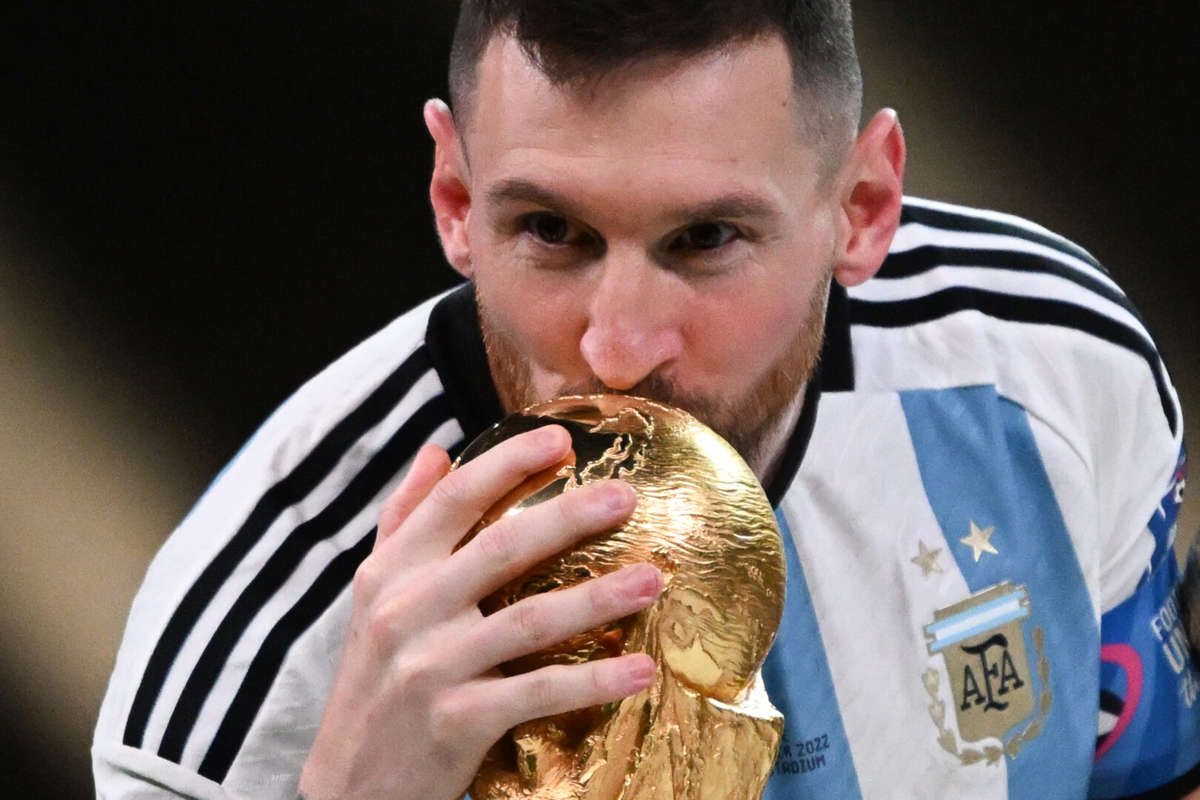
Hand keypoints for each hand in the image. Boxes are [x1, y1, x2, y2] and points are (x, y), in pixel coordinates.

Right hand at [298, 425, 661, 799]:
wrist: (350, 784)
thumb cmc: (373, 679)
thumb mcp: (373, 594)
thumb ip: (403, 519)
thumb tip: (436, 450)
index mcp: (389, 572)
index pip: (453, 500)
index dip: (507, 463)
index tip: (558, 438)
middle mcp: (407, 610)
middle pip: (501, 548)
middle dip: (569, 516)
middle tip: (626, 495)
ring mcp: (432, 666)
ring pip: (531, 620)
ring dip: (600, 598)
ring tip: (654, 578)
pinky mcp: (459, 720)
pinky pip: (540, 691)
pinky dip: (595, 680)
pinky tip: (642, 668)